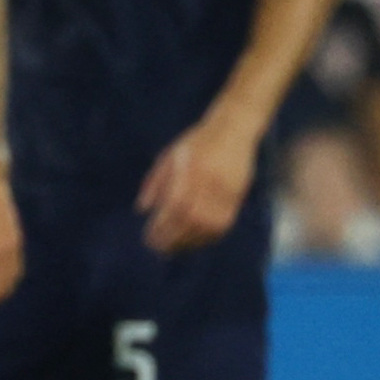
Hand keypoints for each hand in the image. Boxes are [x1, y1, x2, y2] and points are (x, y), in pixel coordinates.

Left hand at [137, 112, 256, 251]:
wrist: (233, 129)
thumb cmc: (195, 142)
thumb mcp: (168, 155)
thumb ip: (154, 182)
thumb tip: (141, 210)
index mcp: (191, 171)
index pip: (175, 206)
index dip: (162, 226)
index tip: (149, 237)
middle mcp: (210, 183)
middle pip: (191, 220)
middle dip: (173, 238)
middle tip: (158, 248)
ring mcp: (227, 191)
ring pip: (209, 226)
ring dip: (190, 242)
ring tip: (174, 249)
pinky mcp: (238, 196)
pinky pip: (224, 224)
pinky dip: (208, 237)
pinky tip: (195, 241)